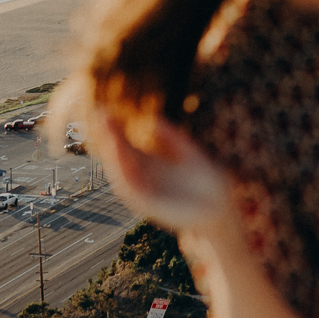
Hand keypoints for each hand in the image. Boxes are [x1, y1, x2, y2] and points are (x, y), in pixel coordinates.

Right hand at [90, 108, 237, 232]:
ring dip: (111, 152)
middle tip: (99, 114)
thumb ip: (171, 137)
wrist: (219, 208)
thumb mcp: (188, 152)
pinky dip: (122, 171)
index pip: (127, 143)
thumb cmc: (206, 181)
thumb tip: (153, 119)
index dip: (116, 128)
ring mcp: (143, 190)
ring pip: (120, 170)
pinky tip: (119, 153)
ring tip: (107, 131)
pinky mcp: (147, 204)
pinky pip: (130, 187)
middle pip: (119, 154)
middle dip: (108, 136)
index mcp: (150, 164)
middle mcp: (142, 176)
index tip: (106, 109)